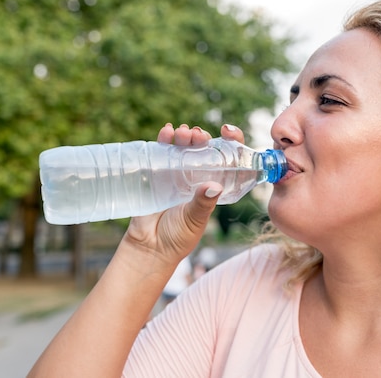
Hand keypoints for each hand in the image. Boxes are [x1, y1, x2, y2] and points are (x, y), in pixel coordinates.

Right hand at [123, 123, 244, 262]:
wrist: (150, 248)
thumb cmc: (178, 238)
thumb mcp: (195, 220)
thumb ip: (203, 204)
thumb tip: (213, 186)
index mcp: (211, 184)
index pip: (226, 158)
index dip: (231, 142)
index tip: (228, 132)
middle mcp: (195, 175)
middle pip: (202, 148)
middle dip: (202, 137)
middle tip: (199, 136)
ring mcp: (175, 172)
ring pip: (183, 146)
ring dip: (184, 135)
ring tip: (183, 133)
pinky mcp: (156, 172)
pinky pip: (162, 151)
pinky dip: (164, 138)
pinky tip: (167, 132)